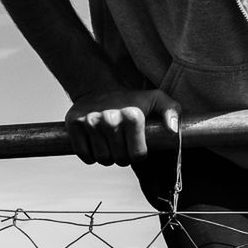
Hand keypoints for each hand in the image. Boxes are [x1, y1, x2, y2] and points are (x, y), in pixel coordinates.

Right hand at [65, 89, 179, 165]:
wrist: (98, 87)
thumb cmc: (132, 99)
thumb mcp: (156, 99)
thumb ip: (172, 111)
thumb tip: (173, 130)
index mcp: (132, 115)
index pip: (137, 155)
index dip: (138, 154)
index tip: (136, 145)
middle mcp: (110, 118)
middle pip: (119, 159)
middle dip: (123, 157)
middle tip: (122, 145)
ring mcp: (90, 121)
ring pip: (102, 159)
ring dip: (107, 157)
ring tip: (109, 144)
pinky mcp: (74, 124)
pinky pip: (84, 155)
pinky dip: (90, 156)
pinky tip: (95, 144)